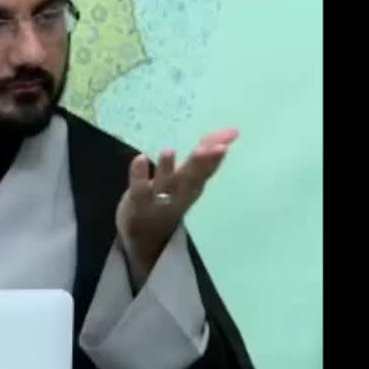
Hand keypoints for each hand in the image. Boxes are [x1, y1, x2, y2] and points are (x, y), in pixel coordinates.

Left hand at [115, 127, 238, 270]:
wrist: (145, 238)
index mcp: (193, 189)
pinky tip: (140, 158)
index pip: (206, 172)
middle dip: (200, 164)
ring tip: (169, 150)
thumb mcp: (188, 180)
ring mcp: (157, 202)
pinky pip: (138, 190)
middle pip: (190, 180)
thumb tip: (231, 130)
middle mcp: (178, 196)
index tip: (226, 142)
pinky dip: (139, 175)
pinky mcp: (136, 205)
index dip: (215, 159)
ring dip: (167, 169)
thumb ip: (203, 156)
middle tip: (211, 148)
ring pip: (165, 186)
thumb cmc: (169, 200)